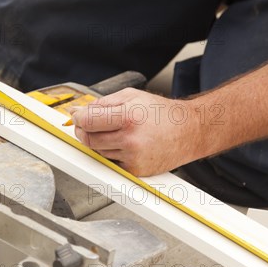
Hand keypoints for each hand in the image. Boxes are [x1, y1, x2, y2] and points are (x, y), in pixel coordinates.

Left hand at [69, 88, 200, 175]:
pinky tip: (121, 144)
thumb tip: (78, 112)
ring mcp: (133, 157)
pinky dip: (110, 154)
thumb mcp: (131, 96)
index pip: (88, 121)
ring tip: (113, 132)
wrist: (190, 131)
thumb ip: (101, 103)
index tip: (77, 117)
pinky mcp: (136, 170)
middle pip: (89, 139)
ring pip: (98, 152)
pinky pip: (111, 162)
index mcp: (128, 116)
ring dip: (97, 142)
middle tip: (88, 125)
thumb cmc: (161, 113)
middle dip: (83, 131)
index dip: (78, 119)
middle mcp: (131, 139)